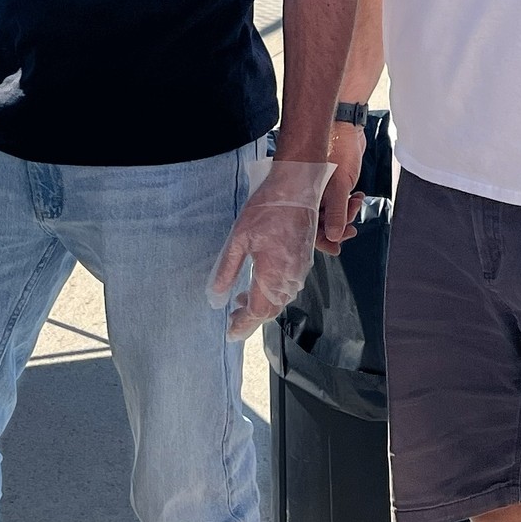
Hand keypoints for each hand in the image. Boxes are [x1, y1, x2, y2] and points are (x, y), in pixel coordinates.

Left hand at [207, 159, 333, 341]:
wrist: (297, 188)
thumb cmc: (267, 209)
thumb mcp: (238, 239)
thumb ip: (227, 270)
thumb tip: (217, 296)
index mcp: (273, 275)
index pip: (257, 312)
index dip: (243, 325)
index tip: (230, 333)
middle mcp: (289, 278)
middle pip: (270, 310)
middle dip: (250, 319)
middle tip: (232, 322)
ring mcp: (299, 270)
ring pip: (280, 300)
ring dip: (261, 307)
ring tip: (239, 303)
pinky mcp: (303, 260)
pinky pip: (288, 287)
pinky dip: (272, 294)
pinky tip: (258, 285)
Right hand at [318, 120, 366, 253]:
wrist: (347, 126)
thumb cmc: (337, 149)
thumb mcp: (339, 186)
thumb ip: (337, 213)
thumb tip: (335, 237)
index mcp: (304, 196)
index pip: (308, 227)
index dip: (322, 240)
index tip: (337, 247)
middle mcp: (309, 194)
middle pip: (320, 222)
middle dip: (338, 226)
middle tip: (352, 229)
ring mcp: (320, 189)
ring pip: (331, 213)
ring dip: (346, 212)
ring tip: (356, 202)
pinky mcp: (331, 183)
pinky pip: (338, 201)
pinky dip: (348, 202)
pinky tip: (357, 196)